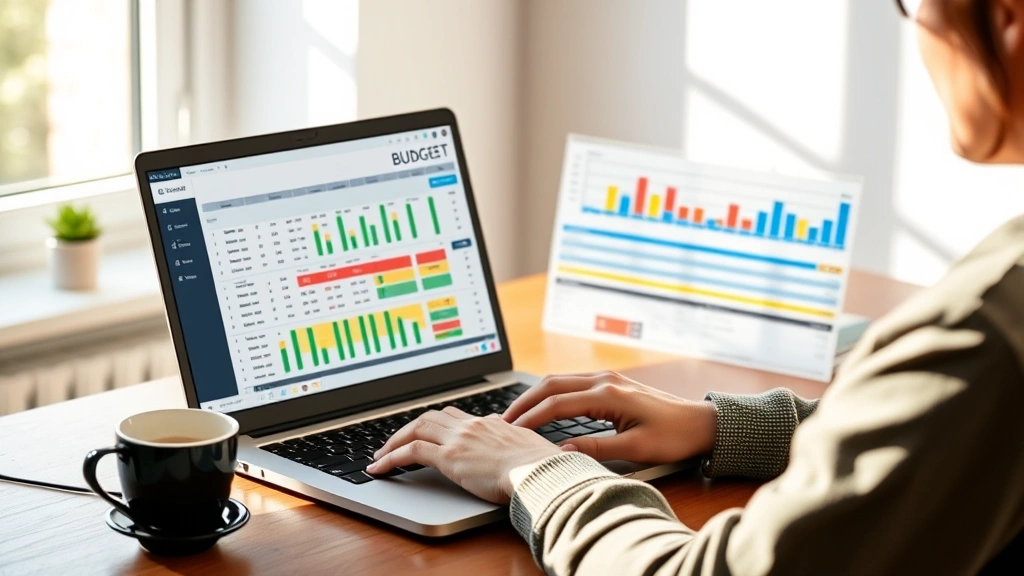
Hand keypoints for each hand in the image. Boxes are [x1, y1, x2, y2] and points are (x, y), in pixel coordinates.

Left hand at [367, 407, 562, 503]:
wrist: (540, 470)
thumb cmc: (542, 465)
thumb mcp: (530, 446)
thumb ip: (516, 441)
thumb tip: (517, 441)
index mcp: (490, 423)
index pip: (455, 416)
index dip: (437, 424)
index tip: (427, 432)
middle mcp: (471, 426)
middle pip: (430, 418)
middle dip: (409, 429)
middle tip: (395, 442)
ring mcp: (458, 439)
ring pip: (416, 430)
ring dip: (395, 441)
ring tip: (381, 455)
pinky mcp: (449, 457)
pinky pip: (411, 452)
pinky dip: (391, 458)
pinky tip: (380, 468)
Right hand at [503, 371, 717, 464]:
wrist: (701, 423)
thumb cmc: (673, 437)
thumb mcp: (636, 450)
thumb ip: (596, 448)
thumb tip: (561, 452)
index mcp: (608, 395)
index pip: (557, 404)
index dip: (531, 418)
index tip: (512, 433)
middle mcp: (604, 381)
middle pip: (552, 385)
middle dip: (524, 402)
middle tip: (503, 420)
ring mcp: (607, 379)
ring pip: (560, 381)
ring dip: (536, 395)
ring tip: (516, 414)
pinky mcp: (611, 383)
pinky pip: (572, 384)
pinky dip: (552, 393)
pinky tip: (543, 406)